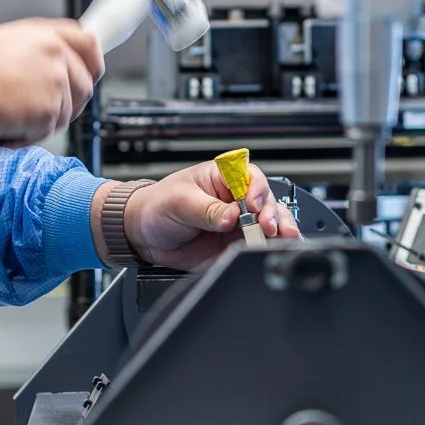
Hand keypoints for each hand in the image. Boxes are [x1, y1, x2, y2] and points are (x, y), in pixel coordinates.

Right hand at [0, 19, 103, 141]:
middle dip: (69, 103)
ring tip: (14, 118)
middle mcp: (56, 54)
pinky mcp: (48, 110)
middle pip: (85, 85)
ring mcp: (56, 82)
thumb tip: (52, 66)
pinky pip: (47, 131)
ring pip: (67, 113)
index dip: (93, 63)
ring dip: (44, 122)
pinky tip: (7, 130)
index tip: (92, 73)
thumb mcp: (7, 43)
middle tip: (44, 112)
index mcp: (46, 34)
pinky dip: (28, 136)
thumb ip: (38, 51)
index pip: (88, 43)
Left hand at [115, 158, 301, 270]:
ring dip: (278, 229)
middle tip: (267, 226)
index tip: (253, 206)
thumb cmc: (157, 206)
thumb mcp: (180, 202)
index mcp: (222, 177)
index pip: (250, 177)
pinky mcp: (234, 243)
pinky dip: (270, 246)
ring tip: (281, 238)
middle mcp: (234, 198)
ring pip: (268, 222)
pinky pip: (257, 244)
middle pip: (265, 201)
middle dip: (271, 213)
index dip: (257, 191)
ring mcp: (237, 221)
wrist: (142, 234)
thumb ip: (208, 210)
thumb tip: (232, 216)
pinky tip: (278, 247)